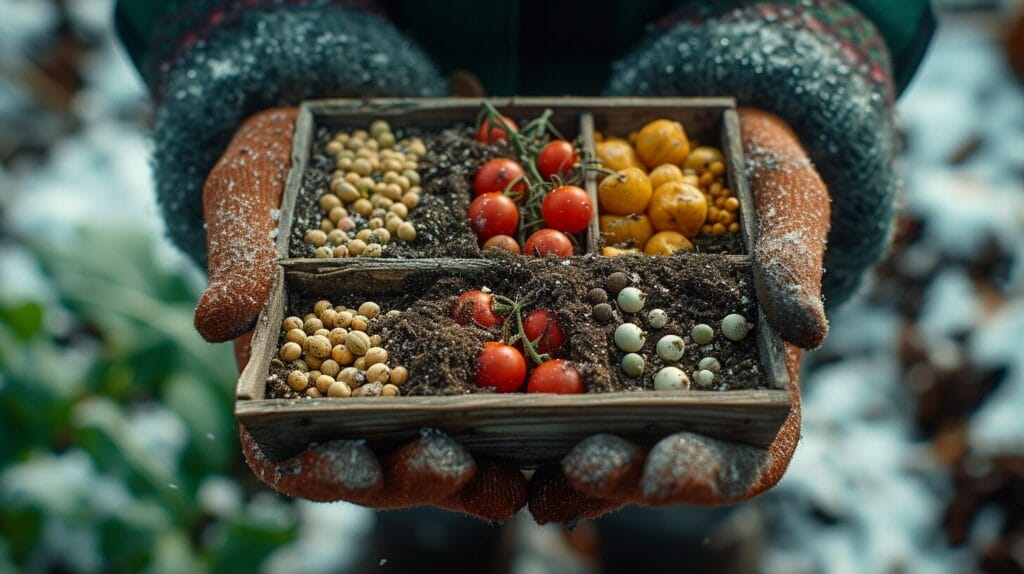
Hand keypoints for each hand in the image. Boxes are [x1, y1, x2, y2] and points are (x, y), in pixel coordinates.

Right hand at [202, 109, 526, 520]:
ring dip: (478, 466)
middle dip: (416, 475)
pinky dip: (518, 403)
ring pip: (443, 442)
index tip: (356, 466)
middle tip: (452, 467)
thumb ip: (240, 261)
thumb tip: (219, 322)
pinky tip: (555, 402)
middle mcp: (355, 389)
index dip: (323, 471)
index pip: (293, 454)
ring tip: (515, 470)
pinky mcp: (466, 343)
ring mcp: (413, 373)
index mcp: (287, 376)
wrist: (341, 137)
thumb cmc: (274, 175)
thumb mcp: (246, 203)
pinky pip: (493, 385)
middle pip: (381, 462)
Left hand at [528, 108, 828, 523]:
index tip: (665, 469)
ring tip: (520, 465)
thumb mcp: (787, 208)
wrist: (704, 147)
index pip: (741, 460)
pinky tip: (478, 404)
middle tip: (582, 466)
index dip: (703, 473)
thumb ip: (790, 267)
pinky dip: (516, 399)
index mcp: (752, 388)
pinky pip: (543, 382)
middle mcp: (681, 396)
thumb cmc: (762, 185)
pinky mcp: (574, 343)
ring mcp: (623, 376)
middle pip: (651, 463)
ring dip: (554, 460)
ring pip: (589, 440)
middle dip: (617, 474)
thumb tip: (808, 331)